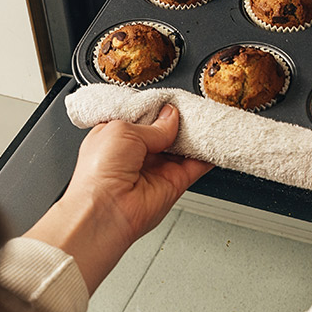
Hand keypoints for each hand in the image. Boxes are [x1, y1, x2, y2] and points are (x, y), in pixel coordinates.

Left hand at [24, 104, 211, 291]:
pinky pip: (195, 166)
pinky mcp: (173, 183)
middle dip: (180, 120)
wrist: (105, 210)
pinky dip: (206, 155)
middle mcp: (136, 153)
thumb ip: (153, 125)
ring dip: (195, 135)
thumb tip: (171, 116)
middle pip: (165, 131)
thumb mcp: (123, 131)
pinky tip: (213, 141)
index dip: (158, 109)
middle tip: (193, 108)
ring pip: (182, 147)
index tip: (173, 100)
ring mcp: (156, 168)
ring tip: (207, 120)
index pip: (144, 117)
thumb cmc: (98, 172)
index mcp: (117, 136)